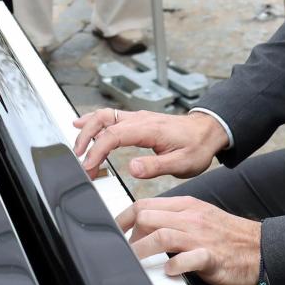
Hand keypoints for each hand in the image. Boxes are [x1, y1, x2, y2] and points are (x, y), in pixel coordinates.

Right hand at [72, 107, 227, 179]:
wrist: (208, 132)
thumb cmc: (197, 147)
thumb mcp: (182, 163)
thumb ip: (156, 166)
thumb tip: (132, 168)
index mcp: (149, 129)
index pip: (114, 135)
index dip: (97, 151)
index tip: (89, 167)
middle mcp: (140, 119)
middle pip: (103, 120)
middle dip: (85, 138)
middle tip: (78, 159)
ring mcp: (138, 117)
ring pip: (104, 115)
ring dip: (87, 129)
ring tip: (77, 147)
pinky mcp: (137, 120)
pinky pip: (111, 116)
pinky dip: (94, 122)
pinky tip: (83, 125)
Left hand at [118, 196, 262, 284]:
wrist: (262, 249)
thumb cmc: (227, 237)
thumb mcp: (199, 218)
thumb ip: (173, 219)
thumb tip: (143, 226)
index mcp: (187, 206)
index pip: (145, 204)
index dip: (123, 218)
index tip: (114, 233)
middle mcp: (191, 218)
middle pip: (147, 216)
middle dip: (129, 236)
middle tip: (126, 253)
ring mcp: (201, 237)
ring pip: (162, 235)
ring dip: (142, 250)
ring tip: (136, 263)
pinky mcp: (212, 257)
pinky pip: (188, 259)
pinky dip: (174, 266)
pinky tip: (168, 271)